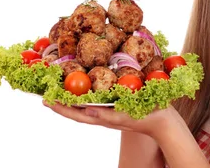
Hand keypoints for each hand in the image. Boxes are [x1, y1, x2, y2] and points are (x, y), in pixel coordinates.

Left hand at [42, 100, 172, 137]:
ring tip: (60, 89)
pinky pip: (97, 100)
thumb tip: (88, 110)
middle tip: (46, 93)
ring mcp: (109, 111)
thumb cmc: (146, 118)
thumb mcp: (127, 116)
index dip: (61, 108)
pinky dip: (87, 95)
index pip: (77, 114)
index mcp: (103, 118)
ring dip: (72, 98)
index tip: (46, 100)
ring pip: (85, 105)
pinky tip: (86, 88)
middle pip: (77, 110)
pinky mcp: (116, 106)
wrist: (163, 121)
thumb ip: (108, 116)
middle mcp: (103, 115)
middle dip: (61, 103)